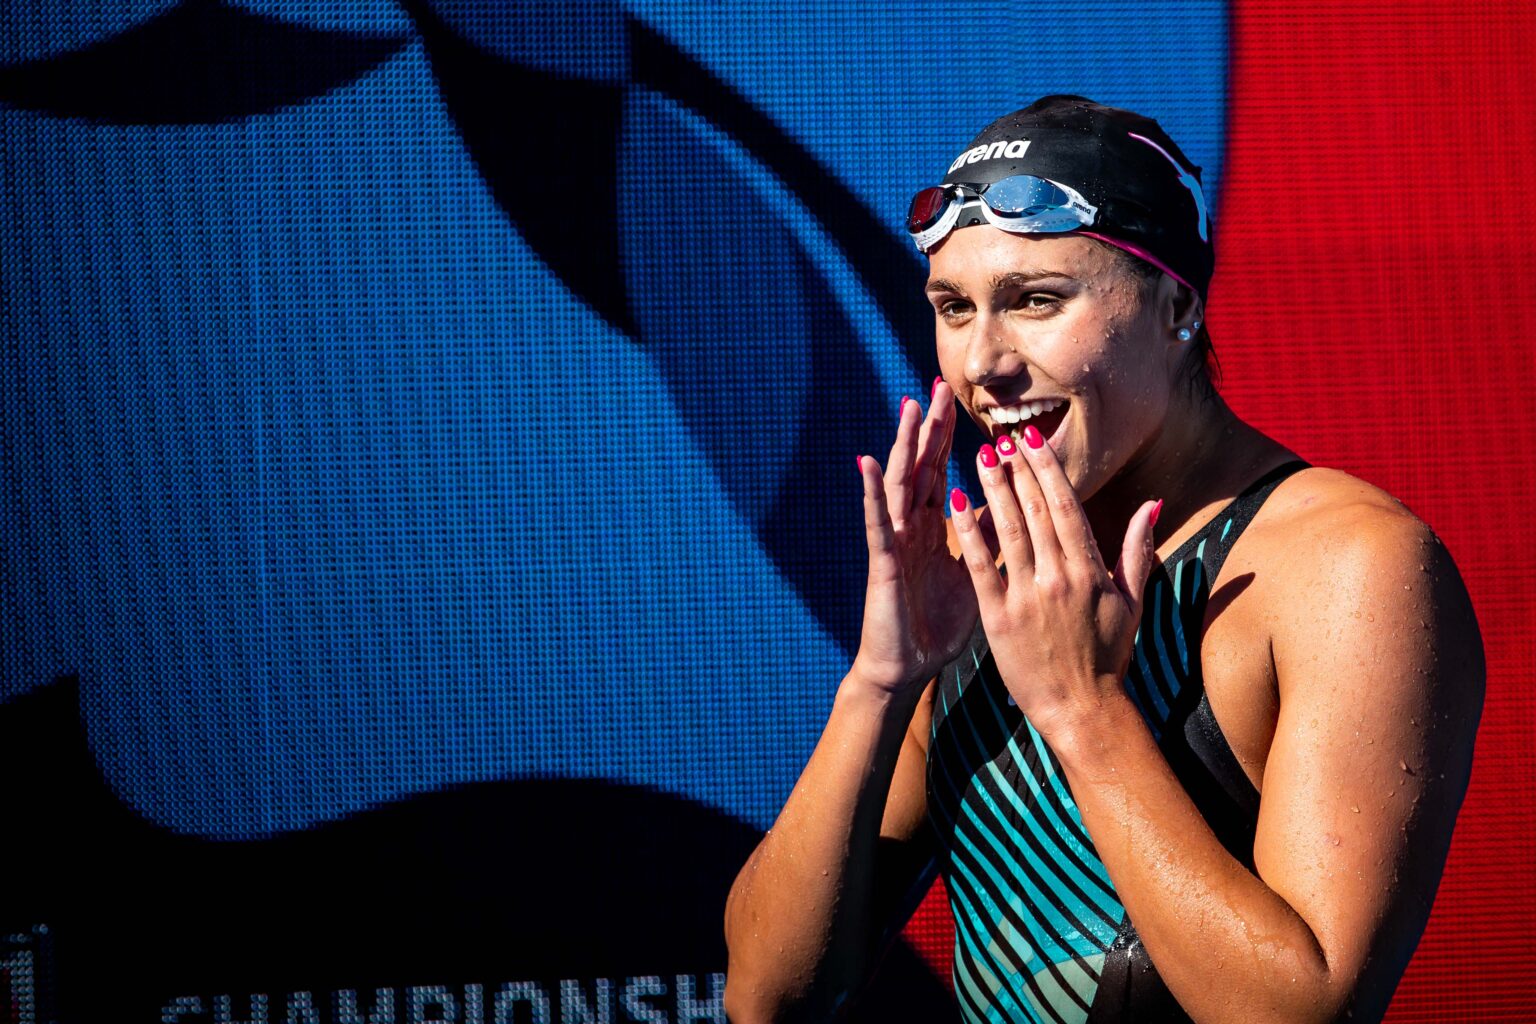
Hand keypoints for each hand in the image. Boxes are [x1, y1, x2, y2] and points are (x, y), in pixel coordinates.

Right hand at [850, 381, 980, 696]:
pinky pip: (877, 521)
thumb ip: (989, 541)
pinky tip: (869, 462)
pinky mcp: (883, 560)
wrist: (911, 667)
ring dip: (904, 444)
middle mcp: (911, 527)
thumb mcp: (976, 575)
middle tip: (939, 385)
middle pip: (921, 467)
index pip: (942, 471)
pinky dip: (872, 491)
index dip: (949, 437)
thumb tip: (1016, 511)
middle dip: (930, 427)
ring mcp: (895, 540)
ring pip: (900, 483)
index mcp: (934, 528)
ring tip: (909, 407)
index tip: (961, 400)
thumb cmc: (939, 625)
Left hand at [948, 425, 1159, 739]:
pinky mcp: (1000, 620)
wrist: (1083, 711)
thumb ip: (1138, 549)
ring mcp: (1029, 598)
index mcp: (1091, 570)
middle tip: (999, 436)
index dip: (1047, 468)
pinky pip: (981, 567)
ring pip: (1009, 530)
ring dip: (993, 489)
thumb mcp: (1133, 602)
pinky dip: (969, 533)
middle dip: (1017, 469)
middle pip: (1036, 510)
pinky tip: (956, 503)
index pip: (1066, 506)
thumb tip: (1152, 503)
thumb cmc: (1108, 657)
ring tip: (979, 457)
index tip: (1032, 439)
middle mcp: (1061, 577)